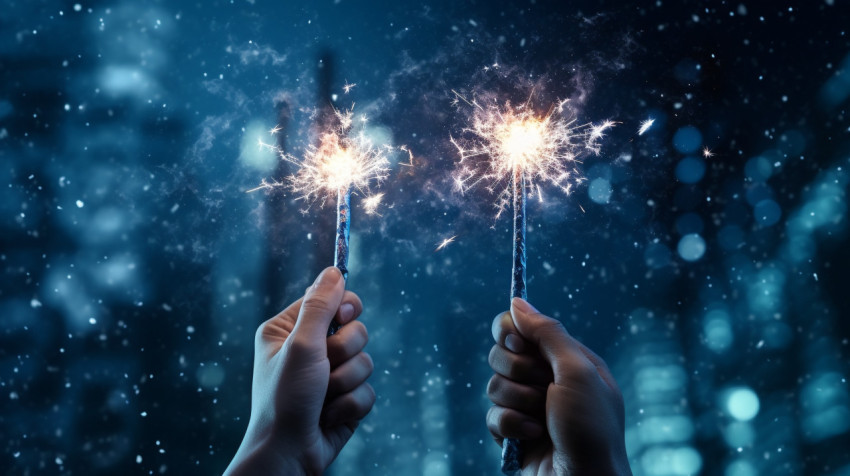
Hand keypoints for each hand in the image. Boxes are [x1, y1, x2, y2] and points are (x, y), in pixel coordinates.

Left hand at [225, 267, 375, 475]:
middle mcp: (309, 349)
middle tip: (325, 367)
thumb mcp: (301, 346)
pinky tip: (329, 417)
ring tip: (323, 398)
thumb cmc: (285, 398)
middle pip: (355, 329)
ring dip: (347, 382)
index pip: (331, 299)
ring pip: (365, 361)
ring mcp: (329, 375)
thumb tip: (334, 271)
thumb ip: (320, 306)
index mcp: (289, 330)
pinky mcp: (345, 399)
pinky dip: (351, 405)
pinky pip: (367, 389)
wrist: (288, 454)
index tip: (344, 318)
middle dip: (345, 352)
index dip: (344, 308)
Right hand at [486, 298, 630, 475]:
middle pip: (503, 353)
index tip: (516, 343)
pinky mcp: (515, 433)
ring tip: (540, 419)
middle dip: (516, 371)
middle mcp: (548, 379)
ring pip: (494, 385)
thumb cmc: (591, 428)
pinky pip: (492, 416)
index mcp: (567, 359)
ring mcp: (530, 407)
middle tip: (539, 386)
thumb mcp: (578, 370)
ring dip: (516, 401)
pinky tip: (533, 438)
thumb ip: (547, 332)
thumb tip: (516, 301)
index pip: (524, 326)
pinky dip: (510, 426)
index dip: (512, 332)